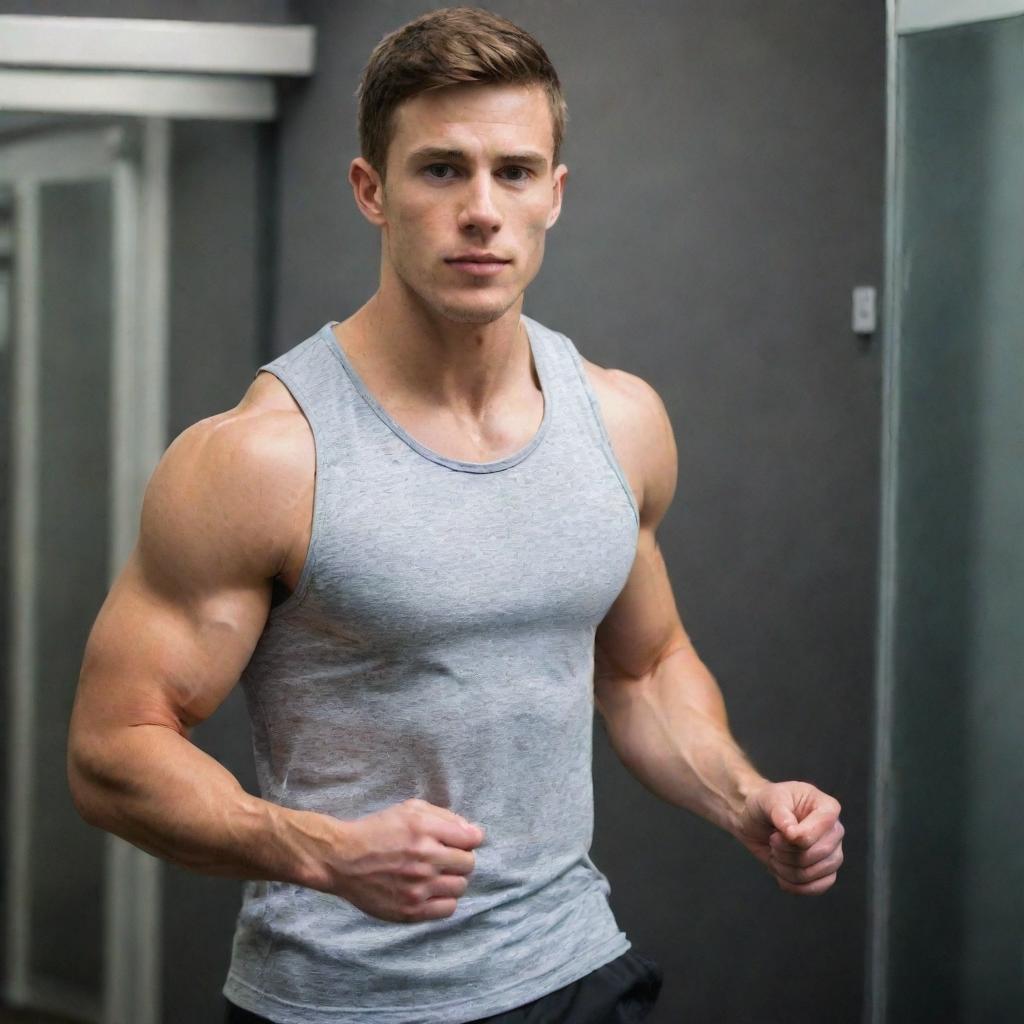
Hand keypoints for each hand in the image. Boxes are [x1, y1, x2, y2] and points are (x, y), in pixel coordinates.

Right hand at [323, 798, 485, 922]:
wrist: (342, 859)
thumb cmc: (377, 830)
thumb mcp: (409, 809)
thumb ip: (445, 817)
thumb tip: (473, 832)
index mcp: (425, 829)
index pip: (473, 838)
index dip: (470, 838)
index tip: (462, 841)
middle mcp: (424, 858)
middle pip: (469, 863)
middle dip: (461, 858)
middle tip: (445, 857)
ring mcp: (418, 887)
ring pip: (461, 886)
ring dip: (453, 879)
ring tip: (436, 874)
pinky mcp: (410, 910)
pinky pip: (448, 909)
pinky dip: (444, 899)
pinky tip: (431, 891)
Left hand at [735, 780, 843, 894]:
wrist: (755, 819)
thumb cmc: (765, 803)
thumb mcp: (768, 800)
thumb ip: (781, 814)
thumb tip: (792, 833)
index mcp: (827, 807)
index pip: (821, 828)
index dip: (798, 837)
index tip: (777, 833)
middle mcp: (834, 831)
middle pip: (819, 853)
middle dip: (787, 852)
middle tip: (773, 841)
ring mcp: (831, 853)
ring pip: (815, 873)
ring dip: (786, 868)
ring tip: (775, 853)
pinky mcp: (824, 872)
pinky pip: (816, 888)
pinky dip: (793, 884)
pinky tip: (780, 870)